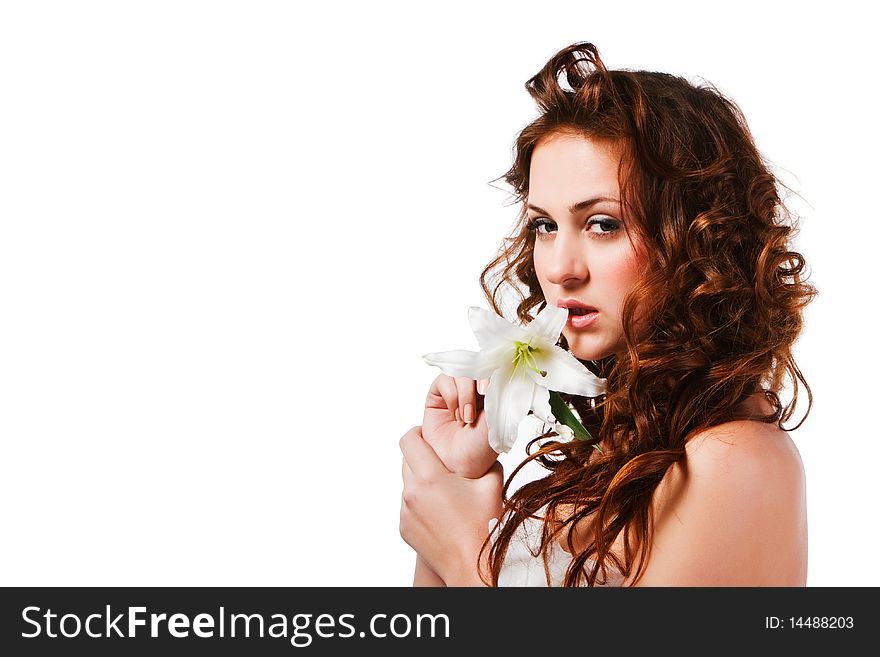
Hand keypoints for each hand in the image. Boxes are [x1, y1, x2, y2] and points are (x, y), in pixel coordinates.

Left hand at [399, 425, 502, 585]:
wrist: (474, 566)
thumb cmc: (485, 527)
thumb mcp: (492, 485)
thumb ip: (486, 461)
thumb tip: (486, 449)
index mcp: (430, 478)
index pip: (409, 441)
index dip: (417, 433)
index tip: (427, 435)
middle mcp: (411, 494)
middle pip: (406, 461)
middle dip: (422, 458)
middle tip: (442, 463)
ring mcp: (405, 513)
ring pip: (407, 484)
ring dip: (422, 482)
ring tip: (445, 492)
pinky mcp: (404, 529)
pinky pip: (408, 506)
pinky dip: (420, 503)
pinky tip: (442, 512)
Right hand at [421, 374, 496, 478]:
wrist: (458, 465)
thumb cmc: (481, 448)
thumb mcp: (497, 418)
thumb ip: (499, 392)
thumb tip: (500, 370)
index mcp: (494, 392)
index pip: (494, 368)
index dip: (493, 371)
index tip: (493, 388)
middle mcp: (475, 389)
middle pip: (476, 365)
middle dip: (479, 381)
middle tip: (483, 396)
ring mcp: (456, 391)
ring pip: (460, 372)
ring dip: (465, 394)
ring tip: (466, 417)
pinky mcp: (437, 395)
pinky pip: (444, 380)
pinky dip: (452, 395)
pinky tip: (455, 414)